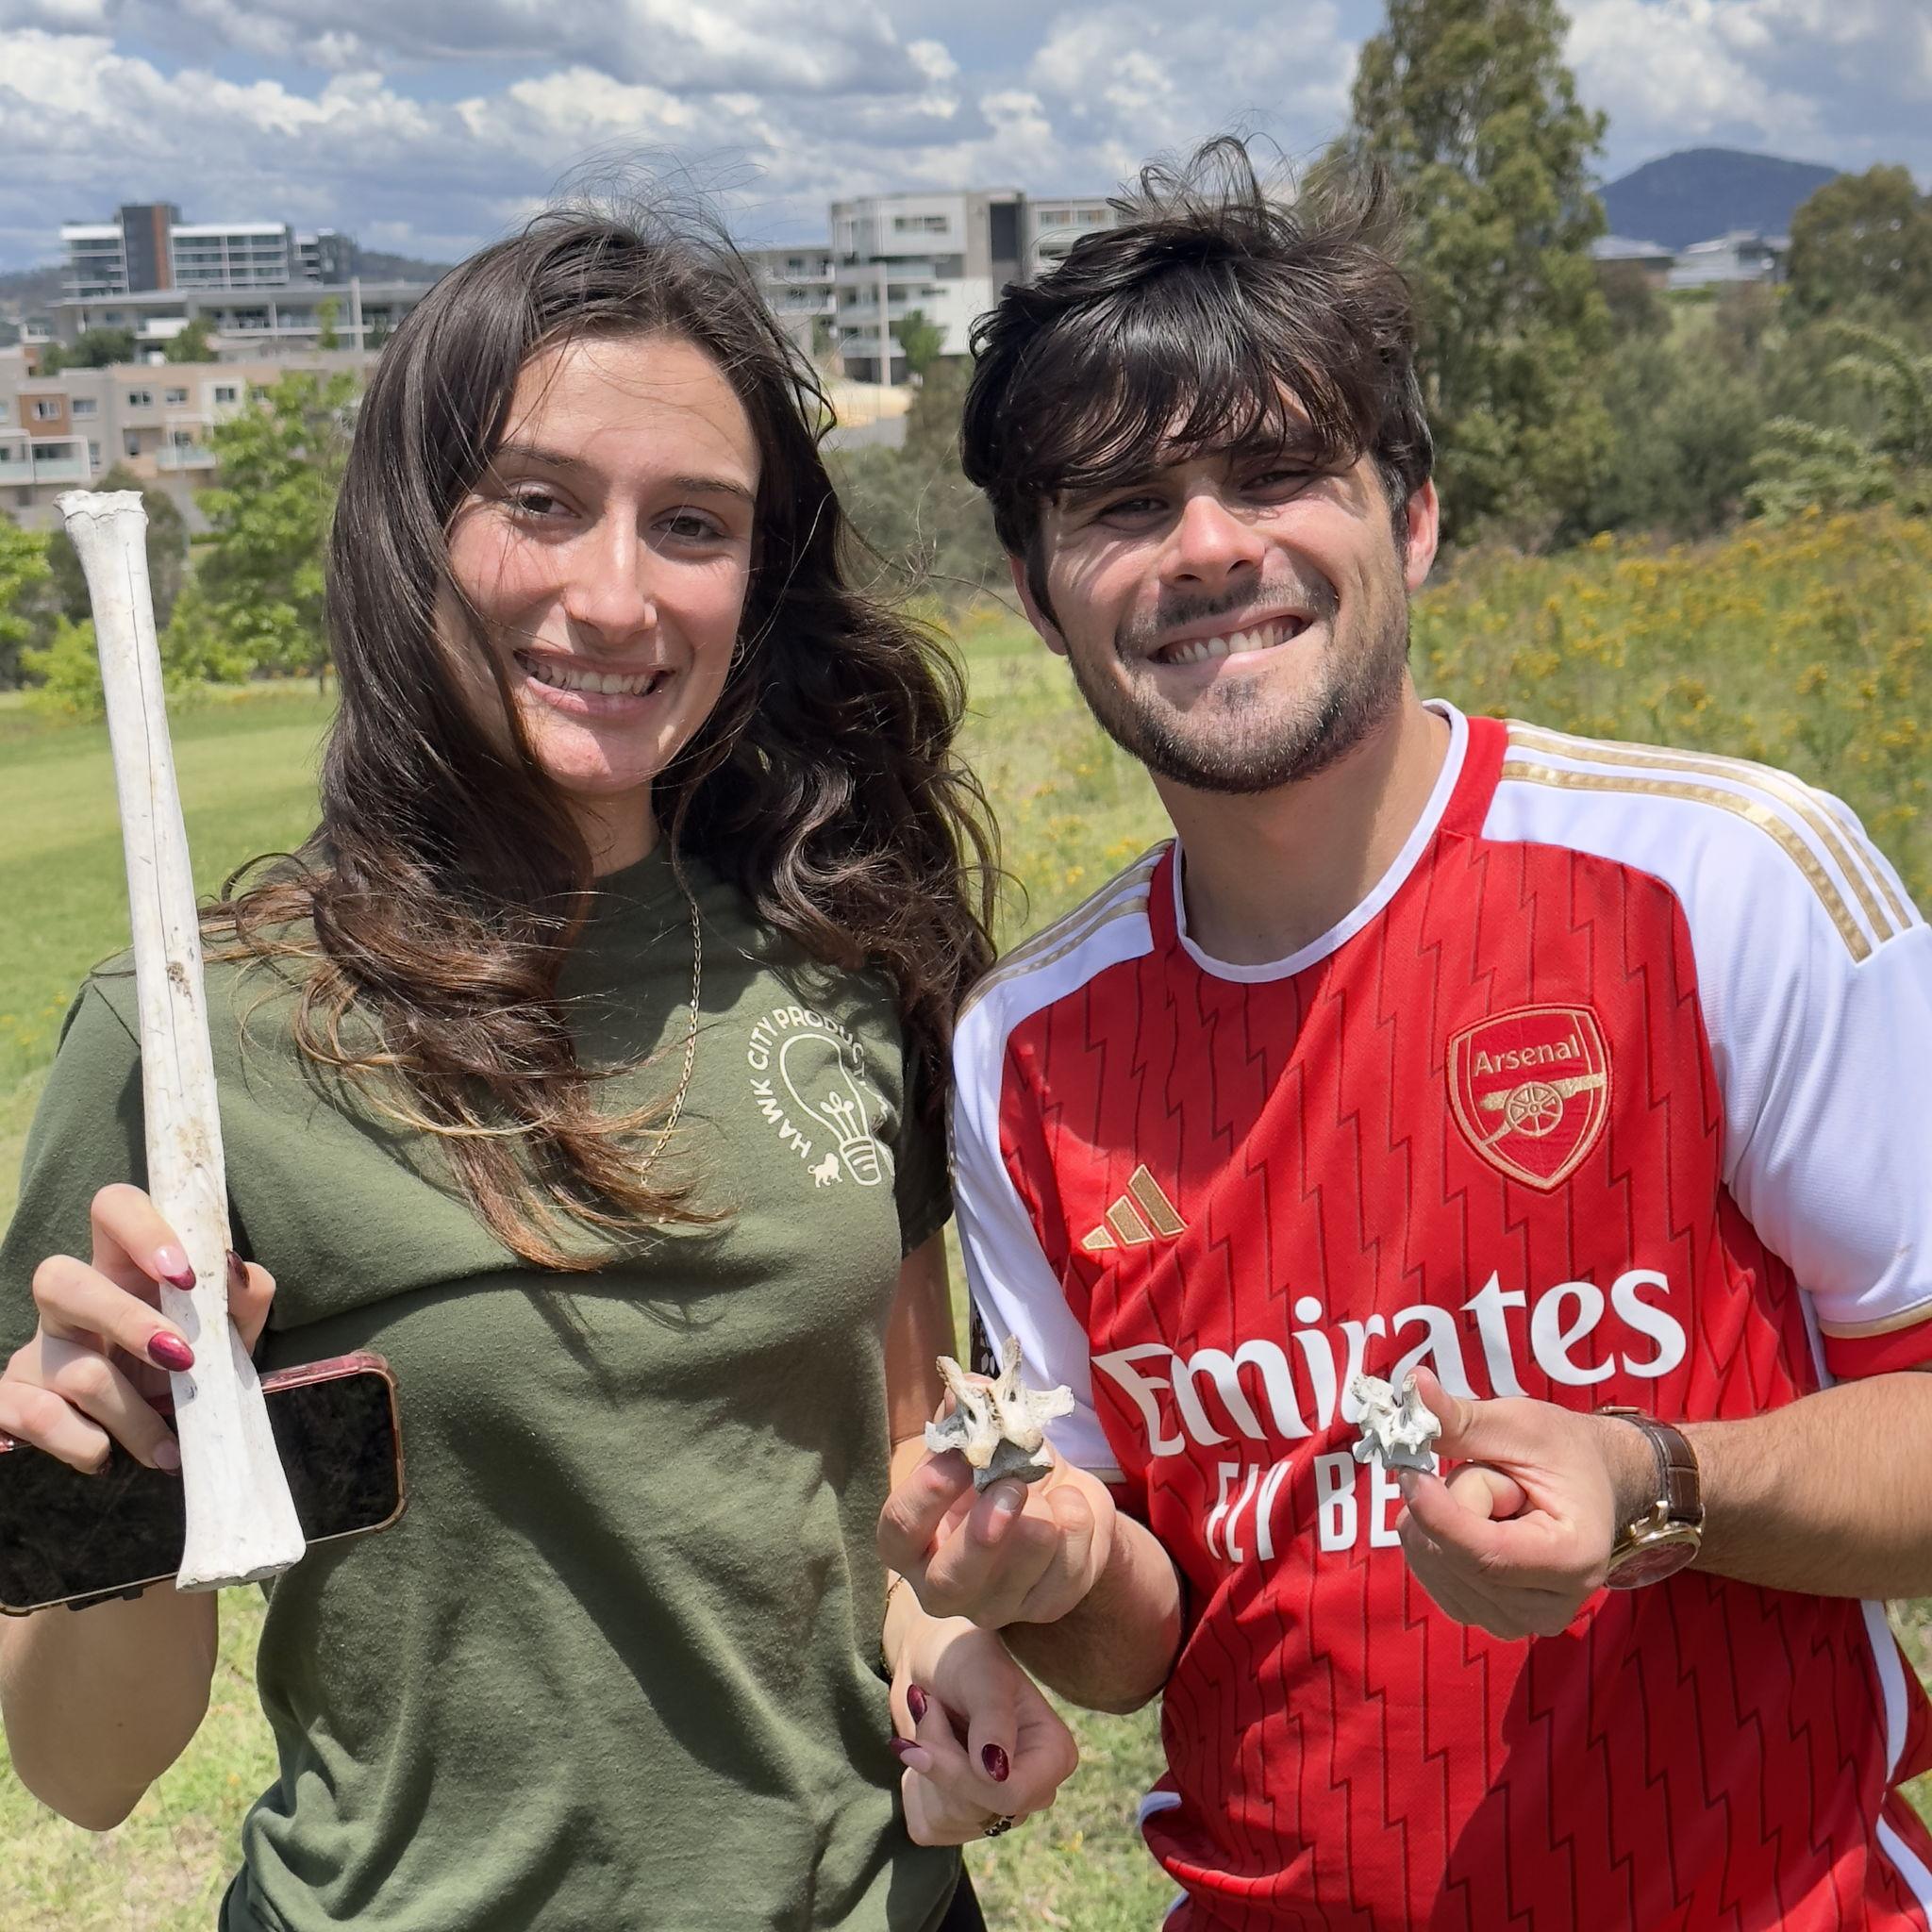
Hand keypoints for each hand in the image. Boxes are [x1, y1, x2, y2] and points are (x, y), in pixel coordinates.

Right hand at [0, 1184, 275, 1474]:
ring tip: (167, 1447)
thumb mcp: (233, 1329)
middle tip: (181, 1359)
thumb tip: (232, 1271)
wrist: (166, 1436)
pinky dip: (84, 1443)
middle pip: (59, 1278)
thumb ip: (244, 1294)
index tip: (185, 1277)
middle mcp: (71, 1300)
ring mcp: (39, 1349)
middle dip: (125, 1321)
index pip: (114, 1207)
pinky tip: (108, 1454)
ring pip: (74, 1370)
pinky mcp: (12, 1399)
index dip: (142, 1230)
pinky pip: (34, 1417)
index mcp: (125, 1266)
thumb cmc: (196, 1366)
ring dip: (134, 1417)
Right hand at [877, 1438, 1115, 1628]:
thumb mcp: (983, 1440)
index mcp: (913, 1541)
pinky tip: (1070, 1501)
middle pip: (949, 1582)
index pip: (900, 1530)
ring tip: (1042, 1482)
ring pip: (1017, 1578)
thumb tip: (969, 1388)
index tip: (959, 1456)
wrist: (1057, 1498)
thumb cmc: (1000, 1468)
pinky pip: (1067, 1570)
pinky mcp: (1047, 1605)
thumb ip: (970, 1416)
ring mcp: (997, 1604)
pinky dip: (1076, 1521)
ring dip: (1040, 1518)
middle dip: (982, 1535)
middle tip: (1011, 1487)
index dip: (926, 1494)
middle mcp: (944, 1585)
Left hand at [888, 1611, 1077, 1845]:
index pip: (1011, 1795)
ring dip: (924, 1765)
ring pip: (948, 1819)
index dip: (961, 1774)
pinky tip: (927, 1750)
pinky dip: (914, 1787)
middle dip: (940, 1758)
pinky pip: (928, 1827)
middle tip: (929, 1706)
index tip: (921, 1744)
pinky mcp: (963, 1819)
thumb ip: (993, 1718)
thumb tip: (997, 1775)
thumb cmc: (965, 1657)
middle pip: (977, 1810)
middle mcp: (1034, 1790)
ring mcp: (1000, 1809)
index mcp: (1055, 1754)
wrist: (932, 1661)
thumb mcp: (981, 1675)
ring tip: (932, 1718)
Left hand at [1394, 1369, 1655, 1640]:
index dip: (1440, 1515)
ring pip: (1434, 1565)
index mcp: (1574, 1558)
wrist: (1590, 1485)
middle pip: (1456, 1556)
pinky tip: (1471, 1522)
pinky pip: (1429, 1574)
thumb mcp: (1520, 1424)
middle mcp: (1549, 1608)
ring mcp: (1517, 1621)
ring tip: (1493, 1502)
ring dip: (1442, 1519)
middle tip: (1495, 1476)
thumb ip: (1464, 1418)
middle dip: (1453, 1503)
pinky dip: (1432, 1538)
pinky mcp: (1487, 1618)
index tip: (1410, 1473)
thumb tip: (1414, 1384)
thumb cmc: (1562, 1451)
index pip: (1487, 1555)